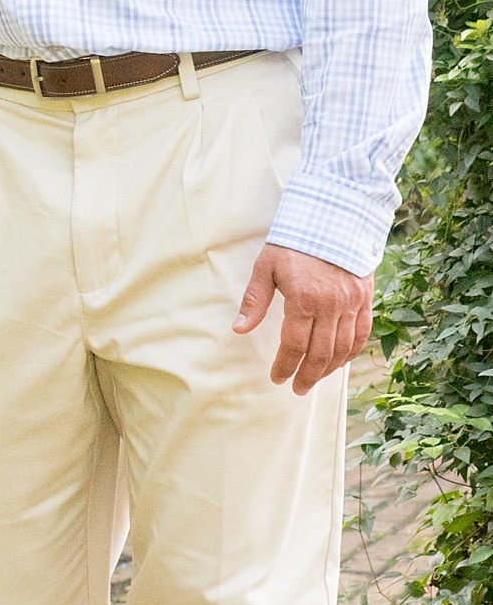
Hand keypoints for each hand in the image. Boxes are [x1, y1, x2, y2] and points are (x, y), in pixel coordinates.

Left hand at [234, 244, 372, 393]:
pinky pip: (361, 335)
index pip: (294, 345)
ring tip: (315, 379)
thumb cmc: (293, 240)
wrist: (331, 215)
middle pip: (320, 354)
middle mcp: (331, 305)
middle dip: (307, 375)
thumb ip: (255, 300)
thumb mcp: (266, 266)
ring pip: (342, 349)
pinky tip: (340, 362)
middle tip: (297, 389)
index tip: (278, 378)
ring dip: (328, 369)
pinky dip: (351, 353)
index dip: (285, 366)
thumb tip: (240, 329)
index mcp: (304, 298)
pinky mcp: (365, 299)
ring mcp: (351, 304)